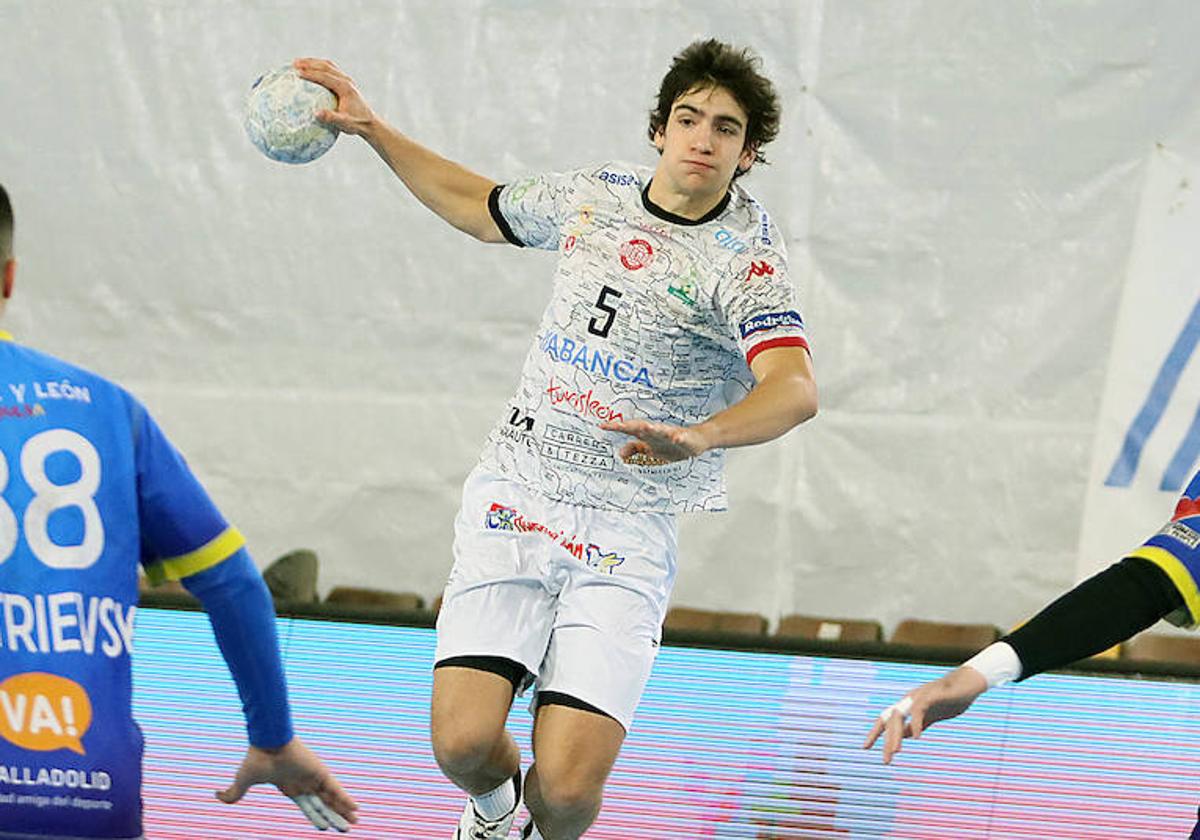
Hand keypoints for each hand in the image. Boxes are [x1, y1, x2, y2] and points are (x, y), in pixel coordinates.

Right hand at [216, 737, 357, 831]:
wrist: (267, 741)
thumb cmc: (256, 758)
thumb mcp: (242, 781)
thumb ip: (233, 793)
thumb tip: (217, 796)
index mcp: (290, 787)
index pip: (307, 807)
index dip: (316, 817)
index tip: (324, 827)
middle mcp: (304, 784)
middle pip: (322, 806)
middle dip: (333, 818)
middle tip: (345, 830)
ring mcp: (313, 778)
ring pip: (331, 801)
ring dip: (342, 812)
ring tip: (353, 824)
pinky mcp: (320, 773)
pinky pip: (335, 789)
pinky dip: (345, 799)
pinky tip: (355, 809)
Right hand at [293, 58, 377, 136]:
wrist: (369, 122)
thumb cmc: (356, 123)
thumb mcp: (344, 123)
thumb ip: (331, 118)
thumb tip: (316, 114)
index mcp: (345, 87)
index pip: (325, 77)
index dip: (311, 74)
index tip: (297, 73)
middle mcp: (346, 80)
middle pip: (326, 66)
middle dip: (309, 63)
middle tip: (294, 64)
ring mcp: (346, 79)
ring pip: (328, 65)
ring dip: (313, 62)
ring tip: (298, 63)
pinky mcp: (345, 82)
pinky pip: (330, 70)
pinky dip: (318, 67)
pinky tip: (308, 70)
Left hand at [600, 419, 710, 463]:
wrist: (696, 440)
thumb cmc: (671, 444)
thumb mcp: (651, 449)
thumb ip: (636, 449)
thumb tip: (620, 453)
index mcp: (648, 435)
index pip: (629, 430)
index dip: (616, 428)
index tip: (602, 426)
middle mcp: (657, 432)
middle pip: (642, 428)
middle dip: (631, 426)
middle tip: (618, 425)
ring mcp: (671, 434)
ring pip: (661, 430)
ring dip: (653, 429)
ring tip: (645, 427)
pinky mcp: (685, 438)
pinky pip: (681, 438)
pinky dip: (678, 437)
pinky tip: (676, 437)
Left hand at [862, 666, 987, 763]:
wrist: (969, 683)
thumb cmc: (951, 699)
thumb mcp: (931, 715)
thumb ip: (918, 723)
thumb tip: (905, 735)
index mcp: (908, 705)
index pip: (886, 719)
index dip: (875, 733)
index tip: (866, 747)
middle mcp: (909, 699)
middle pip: (890, 720)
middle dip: (885, 740)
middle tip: (886, 761)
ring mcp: (919, 696)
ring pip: (900, 715)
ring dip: (896, 735)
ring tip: (896, 752)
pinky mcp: (932, 695)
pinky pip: (919, 709)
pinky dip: (916, 723)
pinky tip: (917, 737)